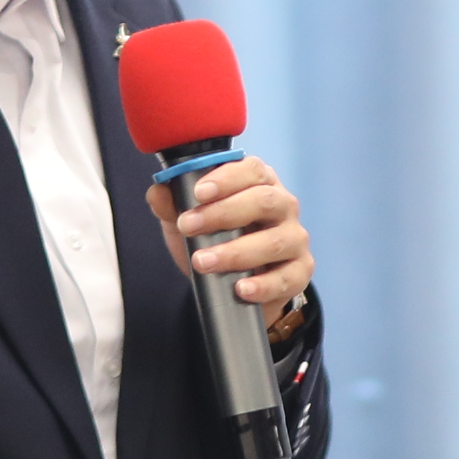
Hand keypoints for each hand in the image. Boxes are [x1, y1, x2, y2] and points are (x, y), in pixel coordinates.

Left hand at [154, 158, 312, 349]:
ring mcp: (295, 238)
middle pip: (265, 200)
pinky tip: (241, 289)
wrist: (234, 285)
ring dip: (236, 252)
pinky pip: (287, 277)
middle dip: (224, 213)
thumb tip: (158, 192)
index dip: (227, 178)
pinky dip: (263, 285)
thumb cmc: (216, 241)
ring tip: (203, 262)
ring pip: (274, 241)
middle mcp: (283, 206)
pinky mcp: (300, 271)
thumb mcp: (188, 222)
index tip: (199, 193)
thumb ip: (172, 206)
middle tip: (189, 226)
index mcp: (259, 183)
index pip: (253, 170)